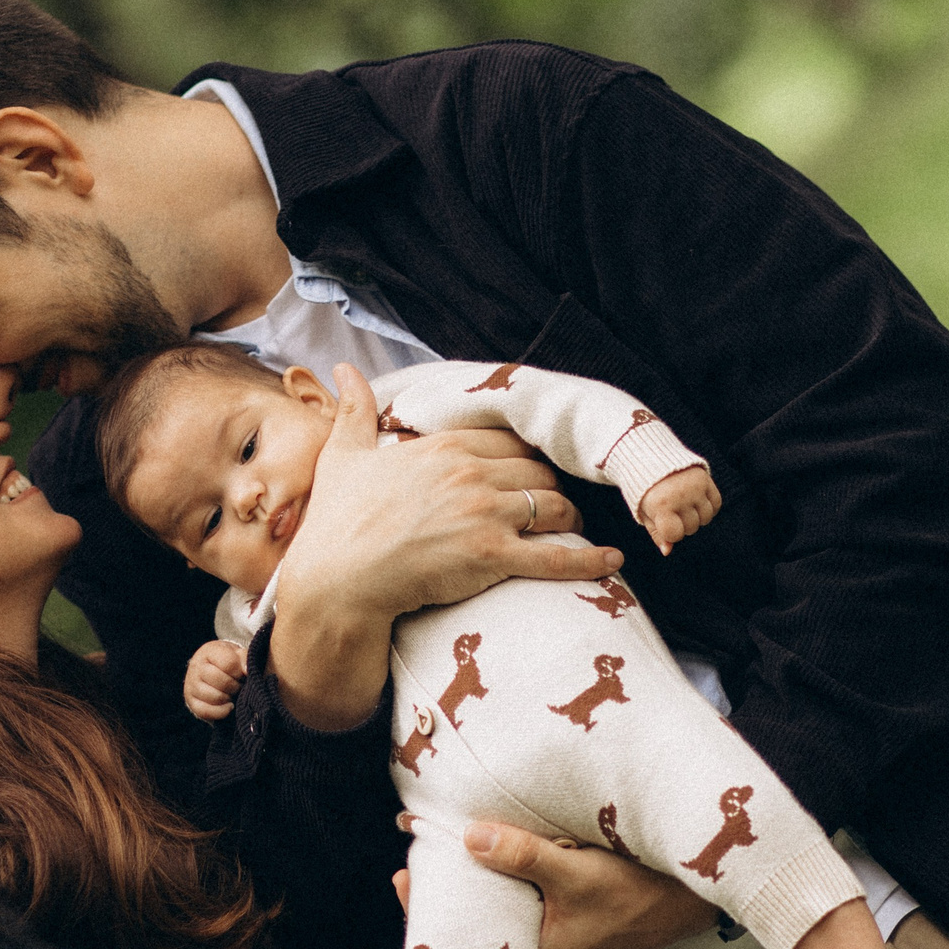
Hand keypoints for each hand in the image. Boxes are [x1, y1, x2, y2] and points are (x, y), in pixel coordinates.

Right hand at [183, 639, 246, 721]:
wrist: (210, 669)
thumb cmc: (227, 661)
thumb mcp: (237, 654)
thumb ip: (245, 658)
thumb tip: (247, 670)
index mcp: (209, 651)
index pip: (229, 663)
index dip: (240, 672)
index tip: (243, 673)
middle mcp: (196, 667)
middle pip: (222, 682)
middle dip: (235, 686)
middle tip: (239, 685)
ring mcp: (191, 684)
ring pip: (215, 697)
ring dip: (229, 698)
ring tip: (232, 693)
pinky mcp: (190, 700)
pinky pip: (206, 711)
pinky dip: (221, 712)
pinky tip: (228, 706)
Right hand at [289, 363, 616, 613]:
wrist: (336, 579)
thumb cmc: (336, 523)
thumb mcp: (343, 456)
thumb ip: (353, 410)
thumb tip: (344, 368)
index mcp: (444, 447)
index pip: (507, 442)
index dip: (525, 456)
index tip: (533, 468)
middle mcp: (471, 474)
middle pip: (537, 472)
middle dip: (552, 486)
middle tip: (558, 502)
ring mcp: (485, 515)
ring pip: (553, 505)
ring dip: (570, 516)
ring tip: (575, 526)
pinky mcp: (493, 557)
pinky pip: (556, 556)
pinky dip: (589, 559)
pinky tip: (611, 560)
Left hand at [396, 822, 717, 948]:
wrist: (693, 904)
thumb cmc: (641, 896)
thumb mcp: (578, 873)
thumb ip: (524, 856)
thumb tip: (470, 837)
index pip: (466, 947)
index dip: (429, 917)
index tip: (403, 881)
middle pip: (476, 934)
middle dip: (446, 901)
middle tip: (413, 865)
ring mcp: (554, 947)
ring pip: (499, 923)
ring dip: (475, 893)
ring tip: (442, 860)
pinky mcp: (566, 930)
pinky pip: (522, 911)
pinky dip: (503, 888)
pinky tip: (491, 860)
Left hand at [634, 466, 720, 555]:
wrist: (654, 461)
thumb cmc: (649, 493)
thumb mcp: (646, 513)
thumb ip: (657, 534)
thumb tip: (667, 551)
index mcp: (661, 505)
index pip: (675, 535)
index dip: (671, 532)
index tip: (665, 522)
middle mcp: (680, 496)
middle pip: (692, 528)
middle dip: (683, 524)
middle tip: (673, 509)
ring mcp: (695, 487)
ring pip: (706, 518)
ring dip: (697, 516)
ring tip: (684, 504)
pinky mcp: (706, 479)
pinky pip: (717, 504)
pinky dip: (709, 507)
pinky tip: (697, 500)